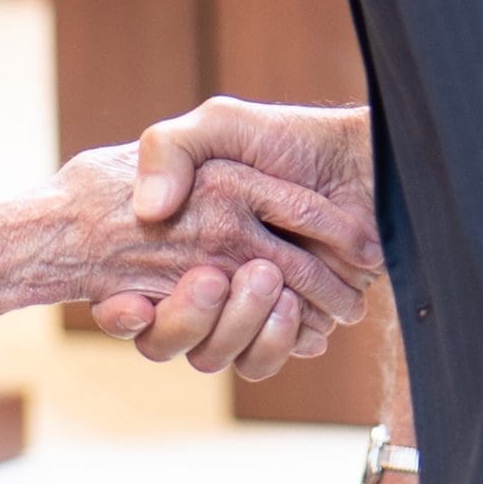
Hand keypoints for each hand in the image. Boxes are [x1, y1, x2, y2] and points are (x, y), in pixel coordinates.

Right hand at [52, 139, 375, 335]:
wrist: (359, 164)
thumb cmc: (289, 140)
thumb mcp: (220, 125)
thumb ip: (171, 150)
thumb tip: (149, 211)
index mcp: (178, 237)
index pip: (128, 295)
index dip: (123, 309)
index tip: (133, 301)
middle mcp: (203, 276)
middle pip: (170, 333)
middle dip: (190, 315)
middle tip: (216, 278)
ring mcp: (242, 305)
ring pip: (215, 351)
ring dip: (240, 326)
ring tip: (273, 288)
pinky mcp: (282, 326)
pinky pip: (262, 358)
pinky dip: (278, 342)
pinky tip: (298, 318)